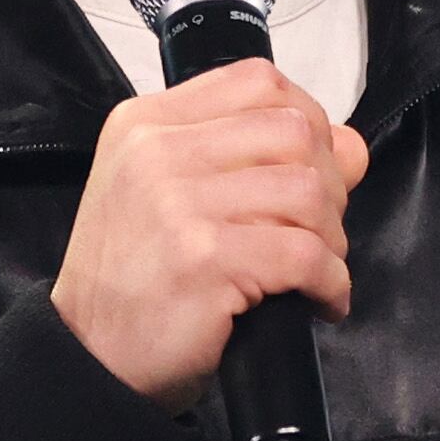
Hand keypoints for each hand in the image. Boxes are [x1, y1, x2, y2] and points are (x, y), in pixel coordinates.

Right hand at [51, 60, 371, 406]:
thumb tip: (351, 146)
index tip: (317, 167)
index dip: (309, 121)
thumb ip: (249, 158)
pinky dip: (330, 282)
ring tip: (315, 271)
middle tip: (318, 232)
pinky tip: (319, 301)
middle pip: (293, 132)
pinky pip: (304, 255)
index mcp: (146, 123)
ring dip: (330, 238)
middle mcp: (156, 152)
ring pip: (307, 192)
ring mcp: (177, 202)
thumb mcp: (170, 195)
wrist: (88, 357)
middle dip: (328, 185)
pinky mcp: (203, 258)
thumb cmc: (133, 281)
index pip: (257, 83)